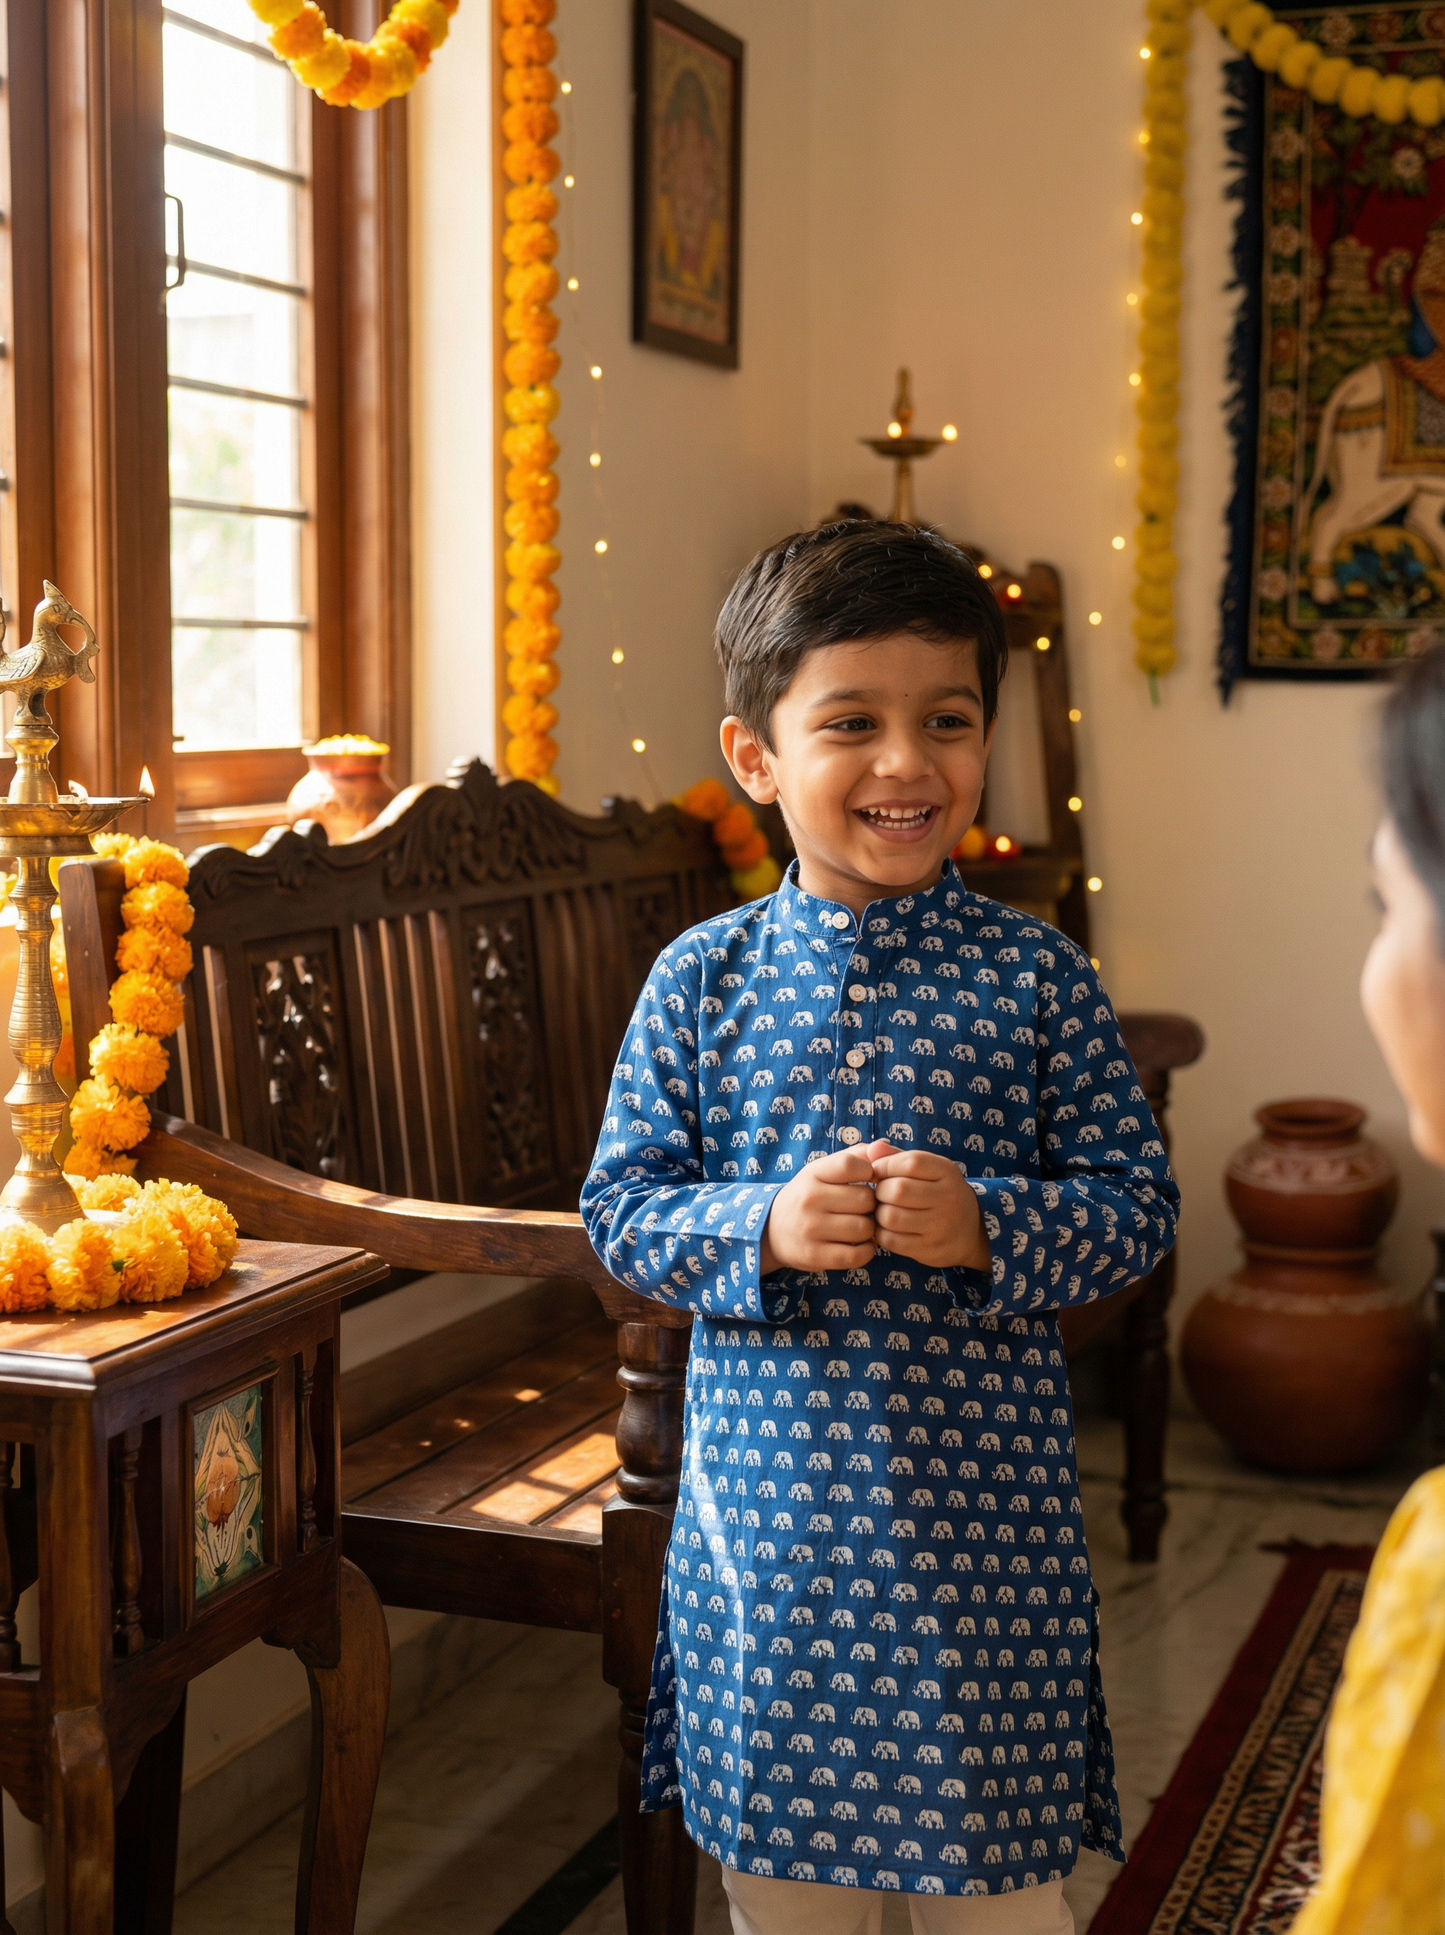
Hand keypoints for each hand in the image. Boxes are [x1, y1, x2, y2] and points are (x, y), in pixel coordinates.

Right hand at [761, 1145, 878, 1273]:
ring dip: (870, 1229)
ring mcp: (811, 1229)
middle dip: (871, 1204)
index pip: (851, 1165)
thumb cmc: (808, 1195)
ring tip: (861, 1225)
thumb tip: (885, 1146)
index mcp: (812, 1174)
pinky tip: (861, 1243)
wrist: (770, 1230)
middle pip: (865, 1199)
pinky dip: (867, 1250)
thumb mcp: (822, 1170)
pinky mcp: (815, 1256)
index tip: (868, 1180)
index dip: (869, 1172)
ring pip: (864, 1228)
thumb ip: (855, 1156)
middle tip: (865, 1208)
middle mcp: (810, 1200)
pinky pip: (858, 1255)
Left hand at [871, 1145, 989, 1270]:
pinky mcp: (930, 1249)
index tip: (878, 1172)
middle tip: (881, 1195)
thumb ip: (898, 1157)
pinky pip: (891, 1240)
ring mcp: (940, 1226)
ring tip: (884, 1211)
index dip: (886, 1165)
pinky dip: (881, 1233)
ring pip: (891, 1217)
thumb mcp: (928, 1170)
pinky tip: (888, 1228)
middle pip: (898, 1190)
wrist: (970, 1232)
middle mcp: (948, 1198)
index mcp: (947, 1172)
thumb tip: (872, 1149)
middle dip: (880, 1191)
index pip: (911, 1162)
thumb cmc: (939, 1194)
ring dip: (879, 1213)